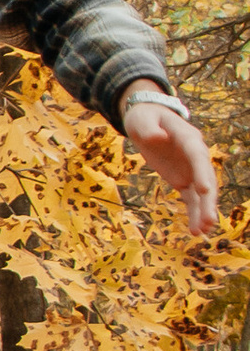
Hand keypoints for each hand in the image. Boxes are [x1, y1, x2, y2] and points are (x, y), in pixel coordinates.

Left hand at [126, 88, 219, 235]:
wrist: (149, 120)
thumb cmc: (146, 118)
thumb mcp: (142, 119)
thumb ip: (149, 128)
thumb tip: (158, 138)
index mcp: (188, 138)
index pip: (198, 157)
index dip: (202, 173)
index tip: (204, 190)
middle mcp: (195, 156)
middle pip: (206, 179)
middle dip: (207, 201)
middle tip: (208, 221)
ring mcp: (192, 169)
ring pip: (201, 194)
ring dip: (202, 212)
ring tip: (202, 232)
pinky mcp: (184, 180)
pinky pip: (191, 199)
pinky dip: (194, 213)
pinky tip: (196, 231)